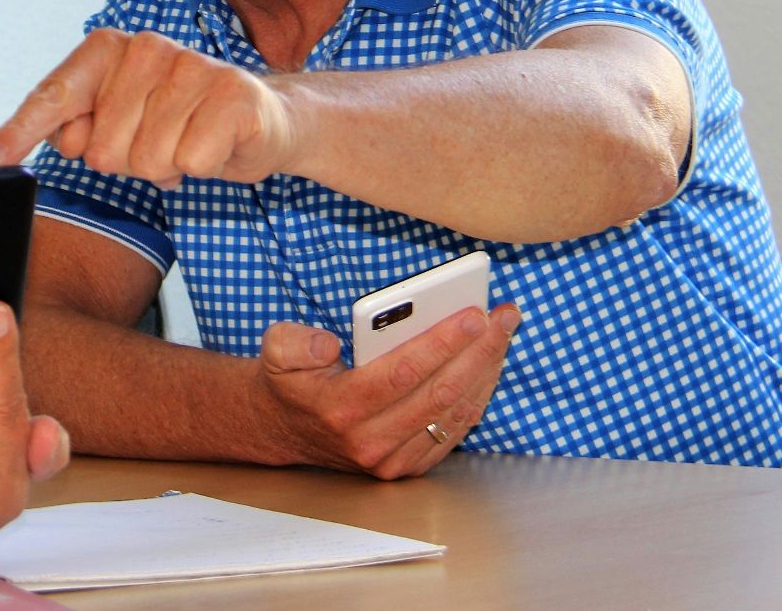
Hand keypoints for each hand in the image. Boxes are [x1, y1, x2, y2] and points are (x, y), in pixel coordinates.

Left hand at [0, 29, 297, 187]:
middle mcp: (146, 48)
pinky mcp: (232, 95)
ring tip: (186, 142)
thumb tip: (61, 141)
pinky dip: (201, 169)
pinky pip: (190, 162)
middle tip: (158, 143)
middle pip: (102, 150)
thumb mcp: (122, 121)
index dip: (18, 132)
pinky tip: (214, 145)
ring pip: (146, 160)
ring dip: (166, 167)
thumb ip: (83, 128)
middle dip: (128, 163)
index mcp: (109, 49)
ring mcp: (192, 68)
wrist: (263, 117)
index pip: (54, 96)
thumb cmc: (183, 120)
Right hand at [256, 304, 520, 478]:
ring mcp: (390, 460)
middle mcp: (368, 441)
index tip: (474, 315)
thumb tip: (329, 343)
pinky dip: (478, 396)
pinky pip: (454, 431)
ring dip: (486, 371)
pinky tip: (490, 365)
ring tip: (504, 334)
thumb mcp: (277, 349)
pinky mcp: (407, 467)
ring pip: (454, 413)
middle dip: (479, 351)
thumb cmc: (291, 380)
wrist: (283, 428)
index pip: (402, 374)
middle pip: (439, 394)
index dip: (442, 343)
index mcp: (339, 407)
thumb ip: (294, 341)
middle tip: (504, 317)